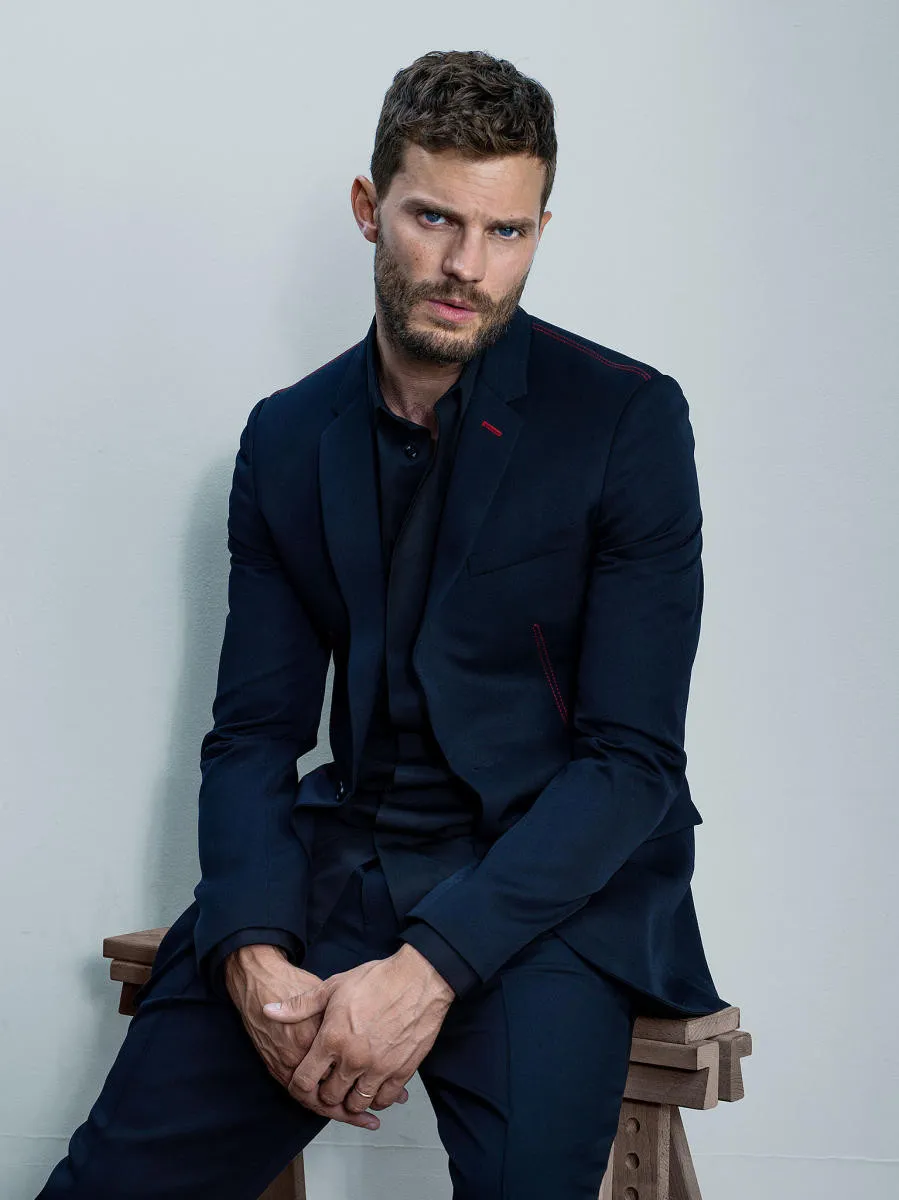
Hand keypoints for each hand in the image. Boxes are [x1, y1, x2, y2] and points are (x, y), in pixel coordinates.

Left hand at [263, 943, 454, 1114]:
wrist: (418, 979)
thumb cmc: (377, 980)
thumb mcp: (333, 986)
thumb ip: (300, 1005)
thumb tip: (269, 1010)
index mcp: (332, 1039)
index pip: (305, 1081)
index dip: (301, 1086)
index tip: (306, 1082)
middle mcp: (353, 1059)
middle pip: (330, 1097)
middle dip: (327, 1093)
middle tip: (331, 1082)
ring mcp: (378, 1067)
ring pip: (357, 1102)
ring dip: (352, 1098)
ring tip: (353, 1085)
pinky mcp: (401, 1070)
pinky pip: (384, 1099)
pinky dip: (378, 1098)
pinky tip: (375, 1086)